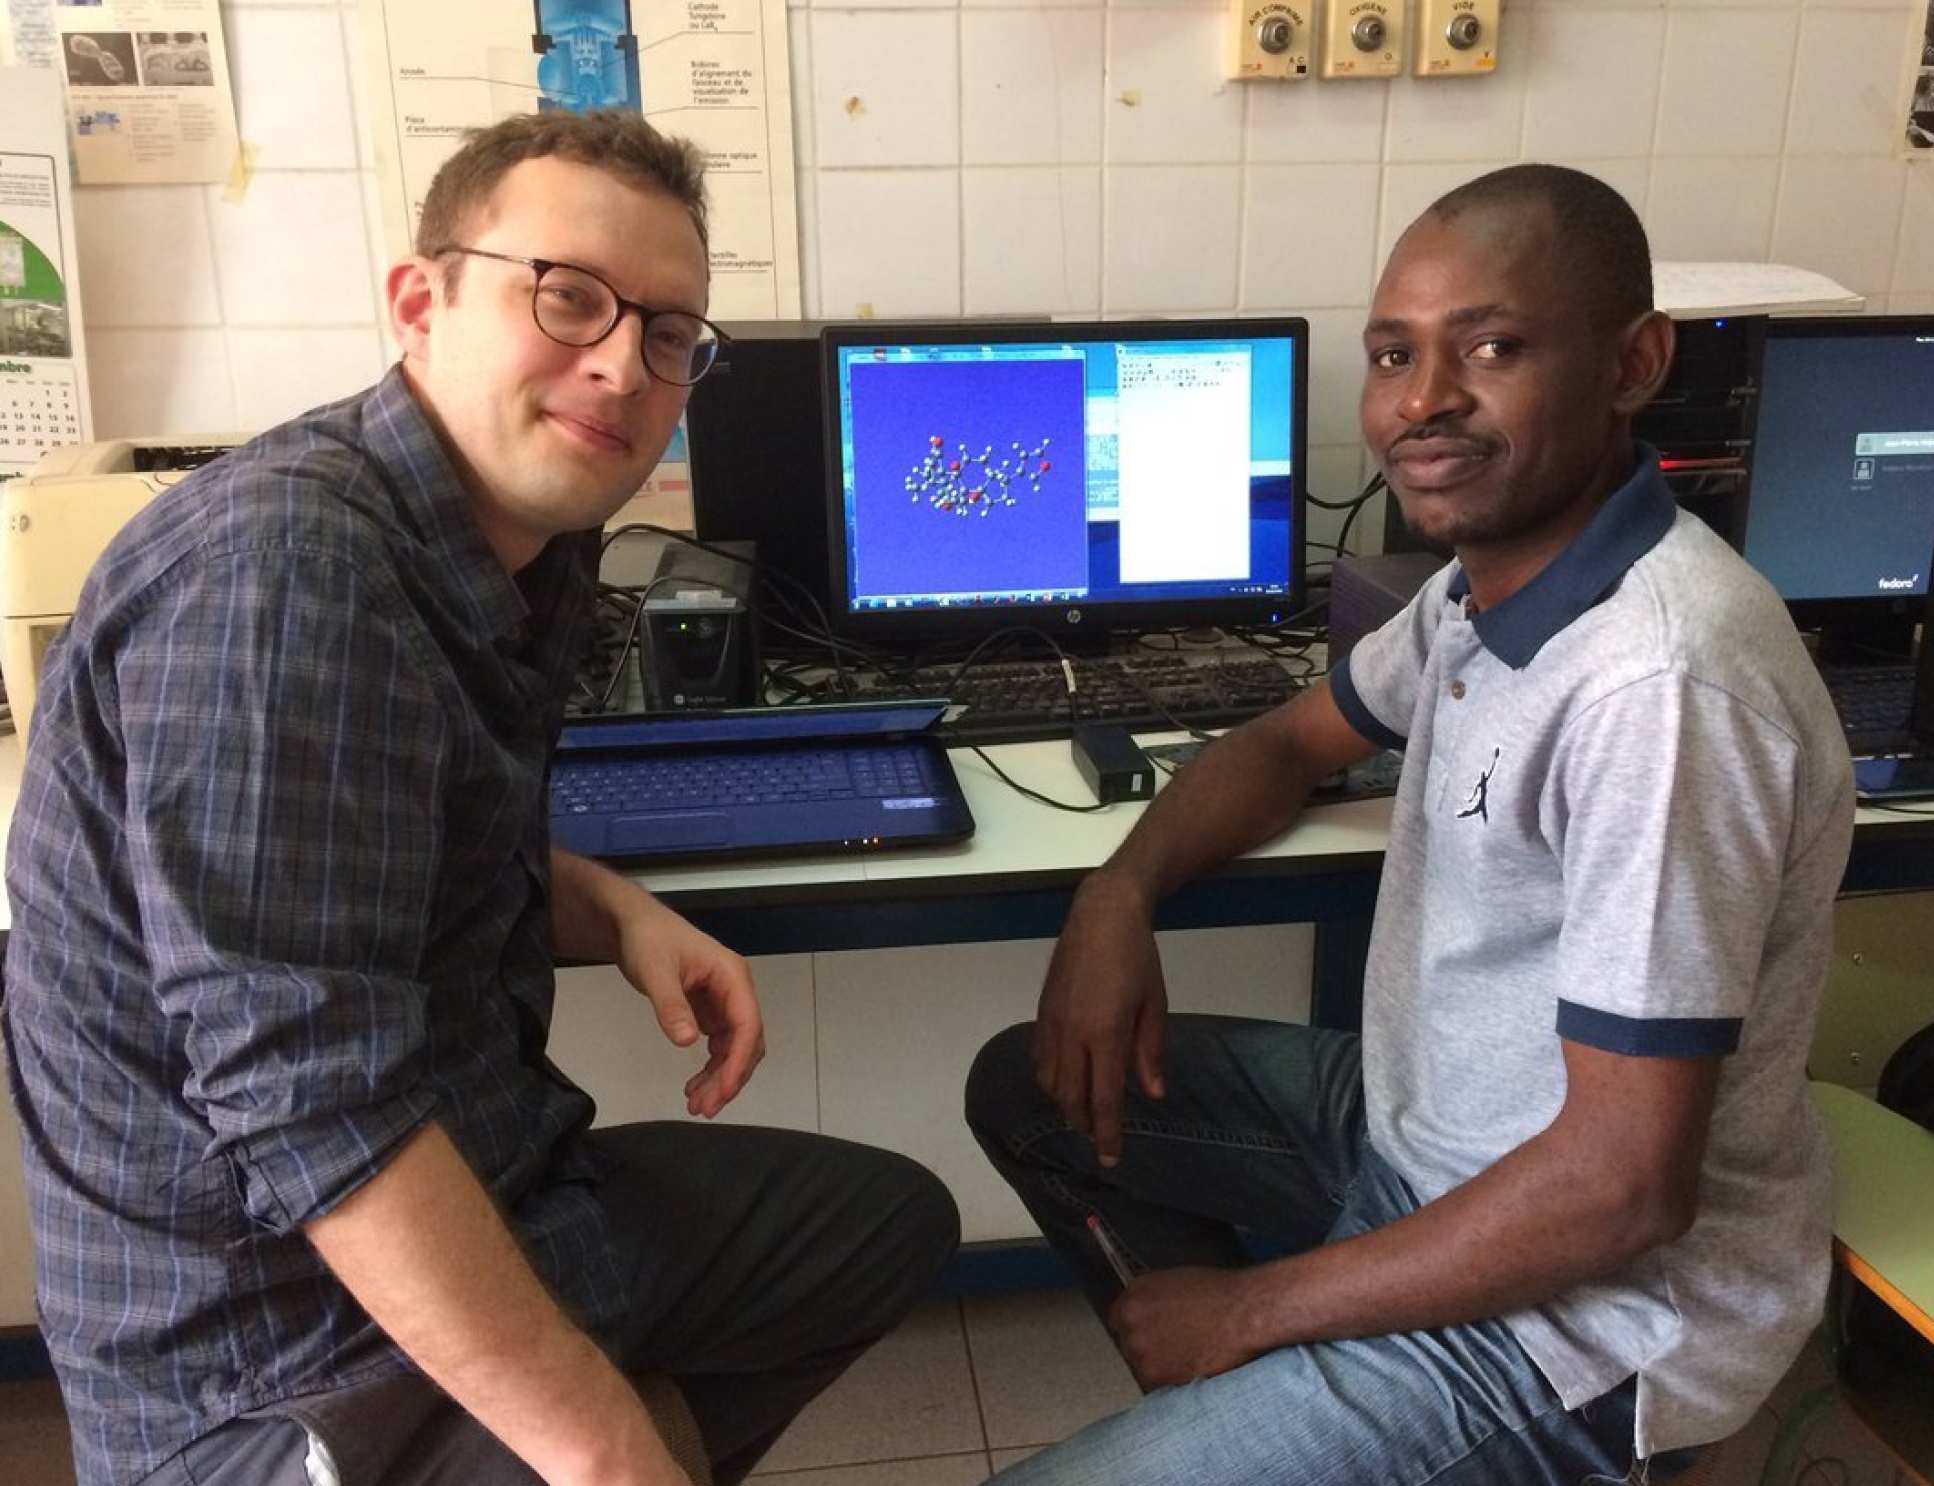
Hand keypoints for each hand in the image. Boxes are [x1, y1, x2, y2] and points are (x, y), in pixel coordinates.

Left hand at [613, 896, 763, 1116]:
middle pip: (747, 1042)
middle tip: (704, 1108)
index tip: (722, 1091)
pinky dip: (711, 1069)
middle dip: (730, 1077)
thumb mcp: (655, 972)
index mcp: (733, 976)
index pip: (748, 1024)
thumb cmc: (648, 942)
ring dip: (720, 1078)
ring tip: (697, 1105)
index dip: (738, 1061)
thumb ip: (671, 1006)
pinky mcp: (711, 1011)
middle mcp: (736, 991)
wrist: (634, 926)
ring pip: (735, 1049)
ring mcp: (725, 1002)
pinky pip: (719, 1046)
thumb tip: (687, 1042)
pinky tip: (694, 1087)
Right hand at [1032, 870, 1167, 1167]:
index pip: (1104, 1099)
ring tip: (1082, 1112)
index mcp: (1104, 1035)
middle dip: (1084, 1123)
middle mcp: (1072, 1035)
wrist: (1102, 915)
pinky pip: (1040, 1058)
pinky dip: (1051, 1079)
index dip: (1107, 1133)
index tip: (1110, 1159)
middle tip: (1099, 1137)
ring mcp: (1052, 1023)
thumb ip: (1149, 1053)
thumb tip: (1152, 1094)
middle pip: (1071, 1097)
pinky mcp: (1042, 1012)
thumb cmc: (1138, 959)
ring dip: (1065, 1104)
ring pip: (1050, 1081)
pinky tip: (1065, 1080)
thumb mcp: (1154, 1005)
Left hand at [1106, 1266, 1269, 1390]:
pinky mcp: (1155, 1376)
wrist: (1241, 1315)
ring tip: (1187, 1356)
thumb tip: (1146, 1311)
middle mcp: (1130, 1324)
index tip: (1147, 1333)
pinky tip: (1190, 1367)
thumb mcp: (1173, 1282)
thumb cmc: (1217, 1295)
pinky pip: (1156, 1384)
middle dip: (1147, 1346)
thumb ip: (1150, 1298)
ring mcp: (1140, 1352)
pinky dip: (1171, 1380)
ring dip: (1159, 1365)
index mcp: (1133, 1298)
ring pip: (1142, 1366)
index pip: (1117, 1319)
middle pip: (1128, 1344)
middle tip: (1174, 1345)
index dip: (1136, 1327)